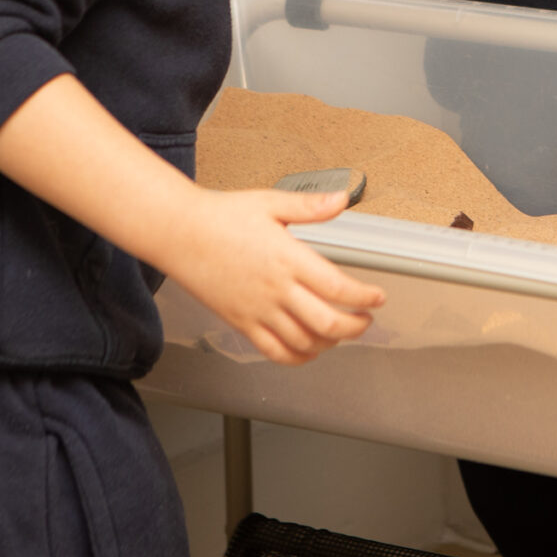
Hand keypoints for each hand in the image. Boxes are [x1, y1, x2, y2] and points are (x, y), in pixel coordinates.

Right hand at [163, 187, 385, 365]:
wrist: (178, 233)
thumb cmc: (220, 216)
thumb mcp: (270, 202)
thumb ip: (309, 206)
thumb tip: (342, 199)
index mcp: (288, 258)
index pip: (337, 288)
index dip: (364, 298)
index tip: (377, 298)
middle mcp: (275, 289)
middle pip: (327, 323)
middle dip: (355, 327)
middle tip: (366, 321)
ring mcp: (257, 310)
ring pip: (303, 342)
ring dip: (330, 343)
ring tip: (341, 334)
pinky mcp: (241, 323)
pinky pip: (273, 352)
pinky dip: (297, 357)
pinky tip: (308, 351)